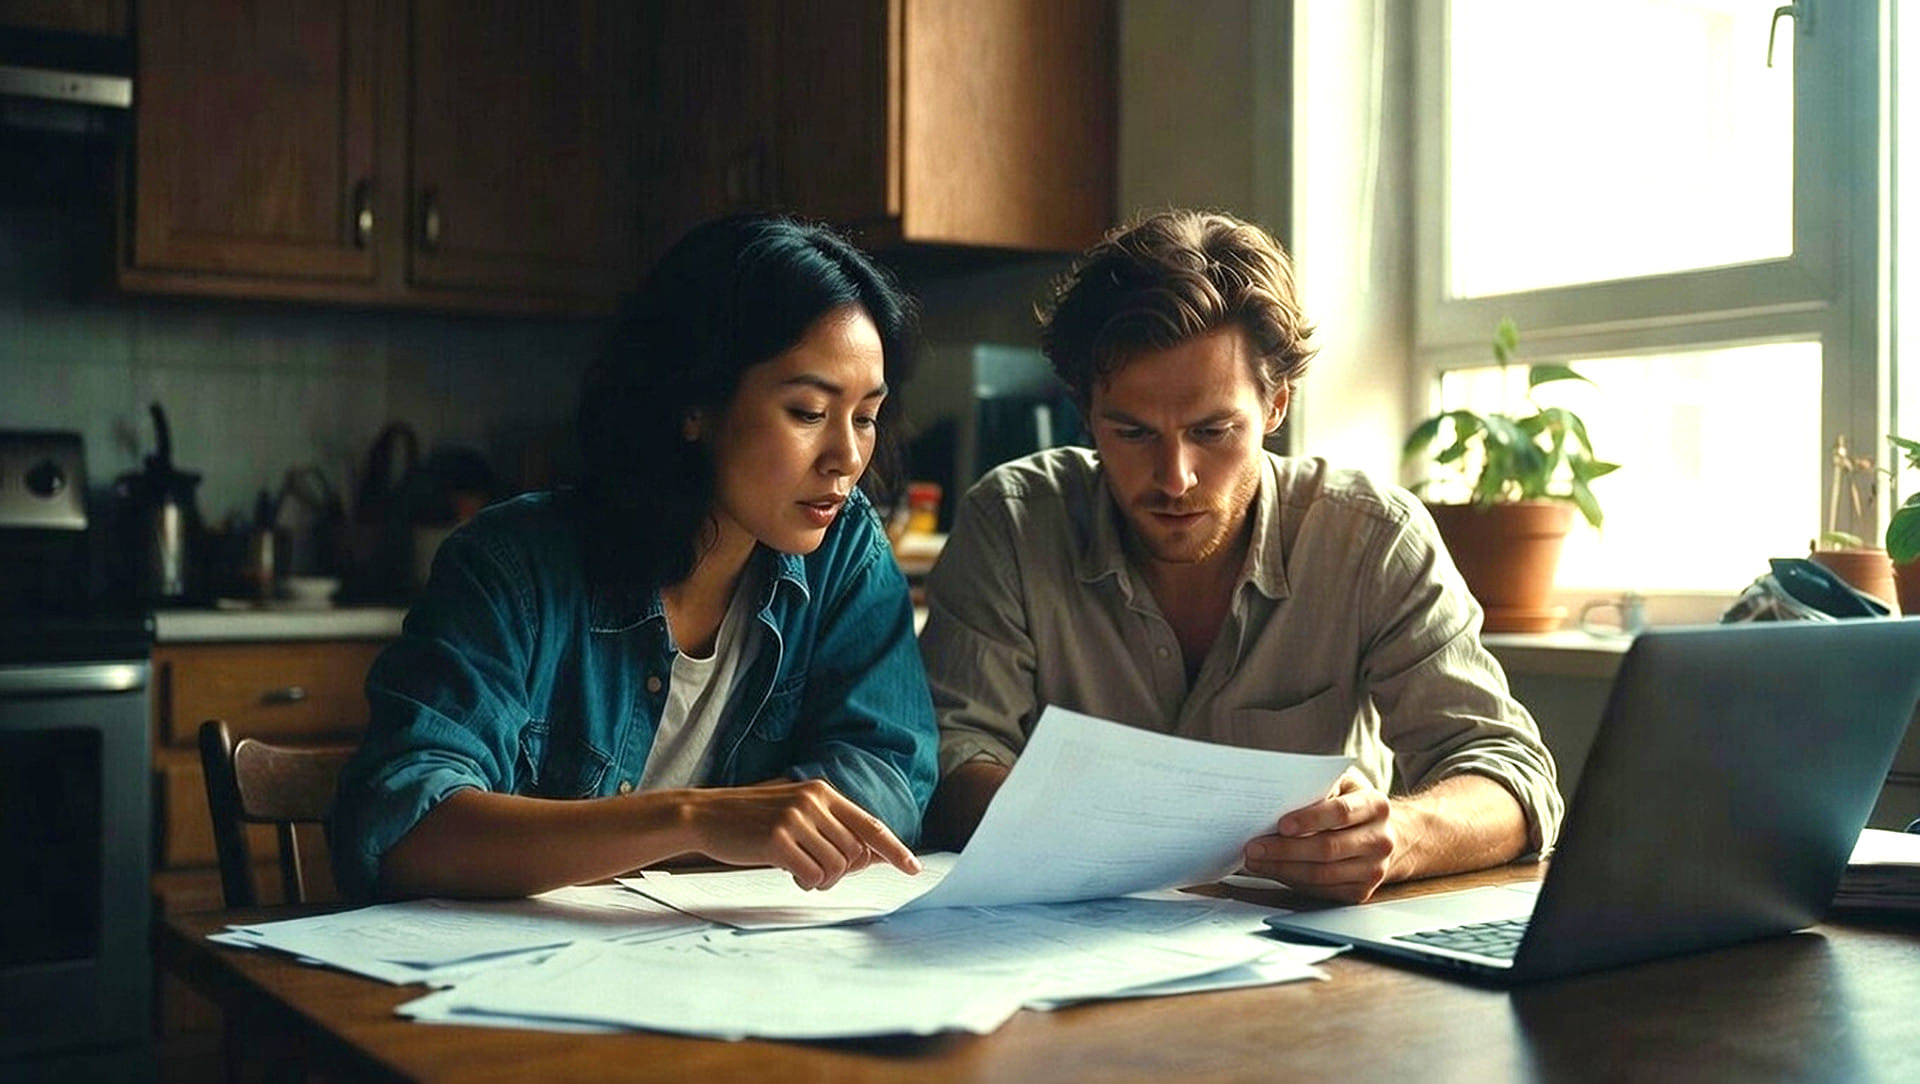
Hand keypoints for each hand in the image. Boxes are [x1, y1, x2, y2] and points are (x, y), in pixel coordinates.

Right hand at [679, 778, 920, 890]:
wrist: (704, 815)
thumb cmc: (752, 821)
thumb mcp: (796, 814)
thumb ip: (832, 830)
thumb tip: (872, 857)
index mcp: (822, 792)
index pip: (871, 825)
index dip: (895, 849)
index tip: (914, 869)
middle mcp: (814, 801)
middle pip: (856, 853)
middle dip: (845, 872)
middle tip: (819, 873)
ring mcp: (796, 818)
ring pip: (837, 867)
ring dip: (824, 879)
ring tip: (802, 872)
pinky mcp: (778, 839)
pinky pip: (813, 874)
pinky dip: (807, 881)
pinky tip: (790, 873)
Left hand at [1241, 770, 1396, 902]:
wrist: (1382, 834)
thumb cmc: (1350, 804)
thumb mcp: (1341, 786)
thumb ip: (1318, 788)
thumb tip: (1278, 799)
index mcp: (1375, 806)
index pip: (1341, 812)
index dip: (1310, 819)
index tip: (1281, 824)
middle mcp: (1380, 839)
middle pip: (1328, 848)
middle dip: (1285, 849)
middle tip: (1254, 847)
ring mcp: (1373, 869)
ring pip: (1322, 875)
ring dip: (1282, 869)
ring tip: (1255, 861)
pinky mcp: (1361, 891)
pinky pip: (1321, 890)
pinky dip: (1292, 881)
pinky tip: (1272, 871)